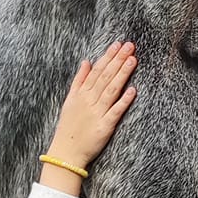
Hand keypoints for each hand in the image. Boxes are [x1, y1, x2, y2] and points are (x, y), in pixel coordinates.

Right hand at [40, 42, 136, 191]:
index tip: (118, 45)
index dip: (108, 57)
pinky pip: (115, 112)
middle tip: (129, 46)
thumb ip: (79, 80)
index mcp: (81, 93)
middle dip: (118, 60)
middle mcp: (89, 101)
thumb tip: (86, 61)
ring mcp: (97, 113)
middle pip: (105, 77)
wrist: (65, 152)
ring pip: (111, 90)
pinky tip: (132, 90)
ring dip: (122, 74)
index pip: (96, 71)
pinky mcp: (104, 127)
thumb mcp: (69, 100)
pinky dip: (123, 101)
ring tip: (132, 60)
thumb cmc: (68, 127)